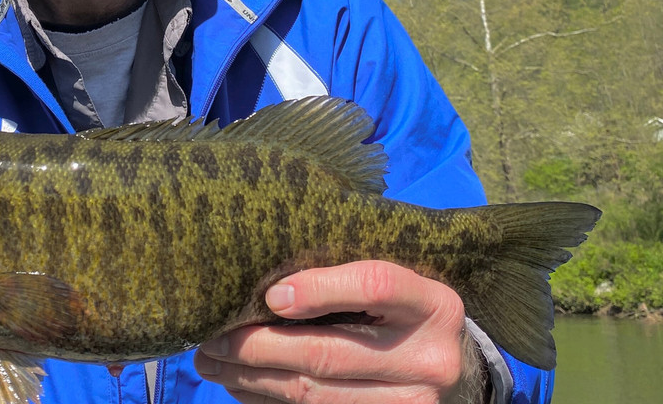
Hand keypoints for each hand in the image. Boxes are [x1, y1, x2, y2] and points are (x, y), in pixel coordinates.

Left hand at [195, 260, 488, 403]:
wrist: (452, 369)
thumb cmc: (402, 313)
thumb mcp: (393, 284)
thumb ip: (344, 273)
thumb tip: (265, 284)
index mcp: (432, 304)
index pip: (376, 285)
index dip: (320, 288)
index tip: (269, 295)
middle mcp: (429, 360)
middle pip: (330, 353)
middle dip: (259, 346)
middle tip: (213, 338)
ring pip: (316, 394)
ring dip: (253, 380)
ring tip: (212, 363)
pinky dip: (268, 402)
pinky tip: (240, 386)